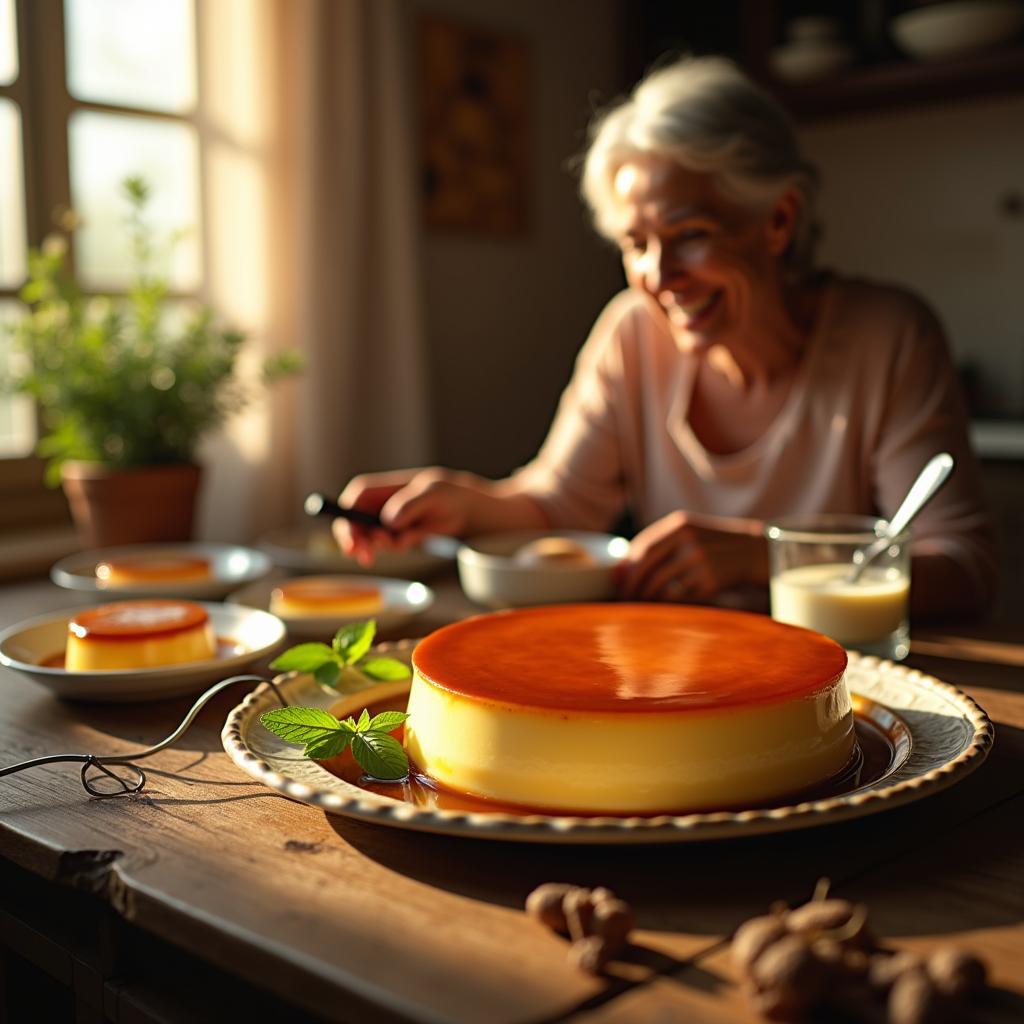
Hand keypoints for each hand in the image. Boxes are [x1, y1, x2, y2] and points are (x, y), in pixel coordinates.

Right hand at [334, 468, 474, 565]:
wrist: (464, 509)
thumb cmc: (446, 492)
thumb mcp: (432, 493)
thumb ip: (409, 504)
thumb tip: (388, 521)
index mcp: (378, 488)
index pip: (353, 502)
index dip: (348, 521)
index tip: (353, 542)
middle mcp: (377, 505)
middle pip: (354, 524)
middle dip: (356, 542)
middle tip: (367, 558)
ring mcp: (385, 522)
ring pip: (370, 539)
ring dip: (383, 545)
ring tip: (407, 536)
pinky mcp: (396, 535)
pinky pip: (391, 546)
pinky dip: (401, 545)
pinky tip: (417, 534)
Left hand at [618, 510, 767, 601]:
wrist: (752, 551)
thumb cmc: (711, 544)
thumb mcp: (688, 533)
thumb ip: (657, 545)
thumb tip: (619, 569)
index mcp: (681, 524)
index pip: (643, 546)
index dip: (628, 566)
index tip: (620, 581)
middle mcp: (690, 540)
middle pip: (648, 565)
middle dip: (632, 584)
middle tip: (624, 598)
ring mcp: (701, 560)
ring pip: (661, 584)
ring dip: (647, 597)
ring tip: (641, 604)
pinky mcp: (711, 580)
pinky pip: (680, 596)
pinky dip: (667, 603)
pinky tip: (663, 606)